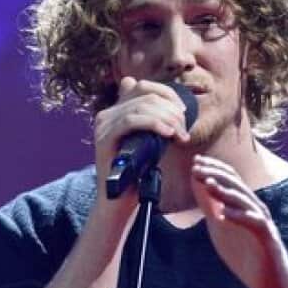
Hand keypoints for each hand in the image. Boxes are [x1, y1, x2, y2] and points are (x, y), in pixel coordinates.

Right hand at [92, 77, 190, 210]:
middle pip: (144, 93)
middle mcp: (107, 114)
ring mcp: (103, 124)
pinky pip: (131, 120)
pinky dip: (154, 123)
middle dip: (171, 108)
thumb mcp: (151, 142)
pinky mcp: (104, 137)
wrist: (120, 202)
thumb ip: (157, 123)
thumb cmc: (138, 173)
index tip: (183, 111)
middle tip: (184, 128)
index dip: (167, 93)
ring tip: (180, 135)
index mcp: (117, 111)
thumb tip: (175, 107)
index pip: (142, 85)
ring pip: (141, 106)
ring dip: (167, 118)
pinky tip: (168, 133)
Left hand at [190, 155, 287, 287]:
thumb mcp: (221, 228)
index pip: (231, 179)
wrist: (271, 284)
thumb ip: (211, 206)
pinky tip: (223, 213)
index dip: (213, 168)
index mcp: (245, 205)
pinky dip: (238, 216)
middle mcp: (256, 209)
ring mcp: (263, 222)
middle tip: (197, 167)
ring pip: (245, 201)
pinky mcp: (268, 238)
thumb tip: (198, 184)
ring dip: (225, 192)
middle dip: (216, 174)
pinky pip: (254, 223)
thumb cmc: (247, 255)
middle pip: (237, 185)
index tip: (195, 161)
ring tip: (208, 184)